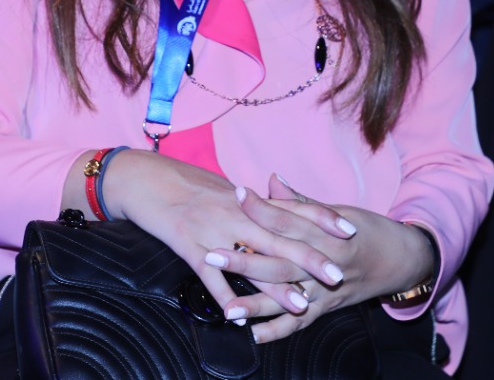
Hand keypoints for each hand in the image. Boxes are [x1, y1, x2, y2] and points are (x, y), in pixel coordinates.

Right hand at [99, 151, 351, 330]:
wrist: (143, 177)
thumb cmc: (182, 181)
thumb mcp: (222, 188)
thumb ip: (252, 202)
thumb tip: (276, 204)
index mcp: (246, 198)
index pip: (291, 207)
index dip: (321, 218)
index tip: (349, 231)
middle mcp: (235, 212)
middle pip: (279, 237)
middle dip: (310, 258)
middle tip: (338, 275)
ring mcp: (212, 230)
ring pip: (250, 261)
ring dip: (276, 286)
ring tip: (301, 304)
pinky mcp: (188, 246)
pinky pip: (209, 276)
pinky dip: (224, 296)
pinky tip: (238, 317)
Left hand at [211, 173, 433, 343]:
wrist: (403, 260)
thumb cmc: (368, 229)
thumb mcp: (339, 210)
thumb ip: (301, 202)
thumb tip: (272, 180)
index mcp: (326, 233)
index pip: (288, 219)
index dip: (261, 207)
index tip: (236, 194)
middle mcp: (325, 263)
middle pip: (280, 261)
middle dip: (245, 260)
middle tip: (212, 256)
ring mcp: (325, 289)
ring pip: (287, 298)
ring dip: (255, 304)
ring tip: (226, 309)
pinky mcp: (327, 308)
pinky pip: (300, 323)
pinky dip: (277, 331)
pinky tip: (251, 334)